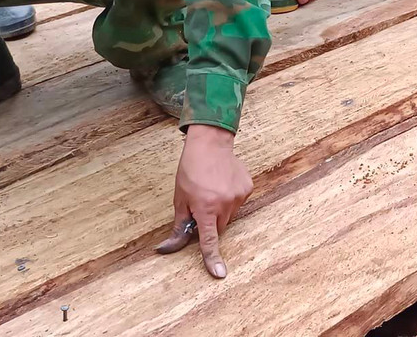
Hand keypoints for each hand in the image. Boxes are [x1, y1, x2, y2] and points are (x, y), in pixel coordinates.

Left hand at [156, 125, 251, 277]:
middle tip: (201, 206)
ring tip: (212, 190)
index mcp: (205, 208)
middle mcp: (225, 204)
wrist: (210, 144)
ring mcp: (238, 196)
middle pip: (219, 228)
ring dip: (220, 210)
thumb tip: (169, 247)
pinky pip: (238, 202)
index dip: (212, 258)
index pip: (208, 240)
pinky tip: (222, 184)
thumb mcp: (180, 198)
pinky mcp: (247, 188)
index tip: (219, 273)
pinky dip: (230, 199)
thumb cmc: (191, 170)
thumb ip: (180, 225)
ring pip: (229, 216)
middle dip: (210, 223)